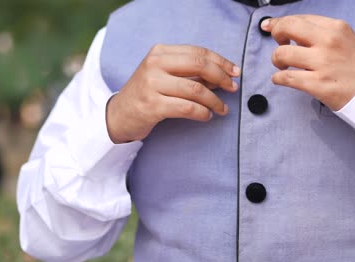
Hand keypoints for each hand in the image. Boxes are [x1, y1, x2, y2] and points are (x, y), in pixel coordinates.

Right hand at [106, 44, 240, 142]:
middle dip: (222, 77)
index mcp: (160, 52)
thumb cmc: (148, 94)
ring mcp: (152, 85)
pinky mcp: (152, 106)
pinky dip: (202, 113)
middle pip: (199, 65)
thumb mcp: (165, 76)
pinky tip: (207, 116)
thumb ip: (191, 74)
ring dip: (215, 101)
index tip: (235, 72)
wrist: (119, 115)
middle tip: (233, 89)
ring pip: (196, 89)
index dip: (221, 62)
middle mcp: (155, 64)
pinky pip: (187, 108)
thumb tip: (222, 76)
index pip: (198, 52)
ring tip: (222, 109)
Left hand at [261, 15, 354, 110]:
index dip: (280, 23)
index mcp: (335, 27)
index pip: (298, 18)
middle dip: (276, 34)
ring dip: (276, 60)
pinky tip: (281, 78)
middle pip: (288, 27)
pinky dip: (278, 78)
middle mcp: (328, 42)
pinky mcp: (317, 84)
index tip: (271, 26)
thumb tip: (286, 28)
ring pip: (282, 54)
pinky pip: (285, 77)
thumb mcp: (343, 39)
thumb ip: (318, 32)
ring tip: (283, 65)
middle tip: (279, 44)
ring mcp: (322, 63)